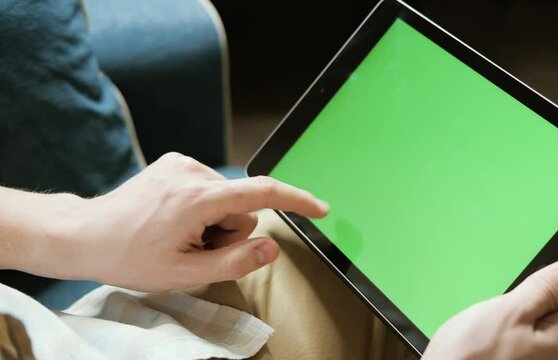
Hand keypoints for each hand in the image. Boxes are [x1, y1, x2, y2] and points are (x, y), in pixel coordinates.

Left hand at [10, 152, 327, 290]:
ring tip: (180, 235)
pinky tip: (174, 219)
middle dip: (230, 231)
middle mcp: (192, 172)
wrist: (85, 234)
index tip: (320, 208)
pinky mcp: (175, 162)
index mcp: (197, 198)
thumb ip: (234, 262)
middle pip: (242, 205)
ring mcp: (182, 163)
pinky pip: (210, 188)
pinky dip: (203, 208)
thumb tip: (272, 247)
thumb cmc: (129, 256)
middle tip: (195, 249)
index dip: (297, 200)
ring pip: (227, 198)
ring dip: (215, 221)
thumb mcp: (184, 274)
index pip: (262, 192)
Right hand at [423, 256, 557, 359]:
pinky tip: (480, 342)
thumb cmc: (470, 358)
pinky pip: (514, 343)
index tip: (522, 286)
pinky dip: (497, 337)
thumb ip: (548, 289)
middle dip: (522, 303)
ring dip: (506, 320)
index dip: (545, 281)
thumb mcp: (509, 311)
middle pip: (550, 312)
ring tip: (483, 329)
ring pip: (528, 327)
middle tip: (496, 311)